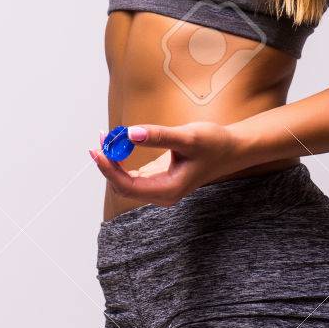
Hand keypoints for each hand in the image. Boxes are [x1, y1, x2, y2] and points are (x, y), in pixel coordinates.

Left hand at [89, 121, 242, 205]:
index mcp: (168, 190)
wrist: (231, 149)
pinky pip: (133, 175)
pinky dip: (122, 160)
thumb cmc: (214, 144)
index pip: (127, 186)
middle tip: (100, 138)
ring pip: (126, 181)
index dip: (109, 169)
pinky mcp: (158, 178)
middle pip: (123, 186)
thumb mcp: (187, 137)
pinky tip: (118, 143)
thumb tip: (130, 133)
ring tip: (106, 137)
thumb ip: (158, 136)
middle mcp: (161, 194)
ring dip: (114, 161)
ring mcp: (159, 188)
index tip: (97, 150)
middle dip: (108, 164)